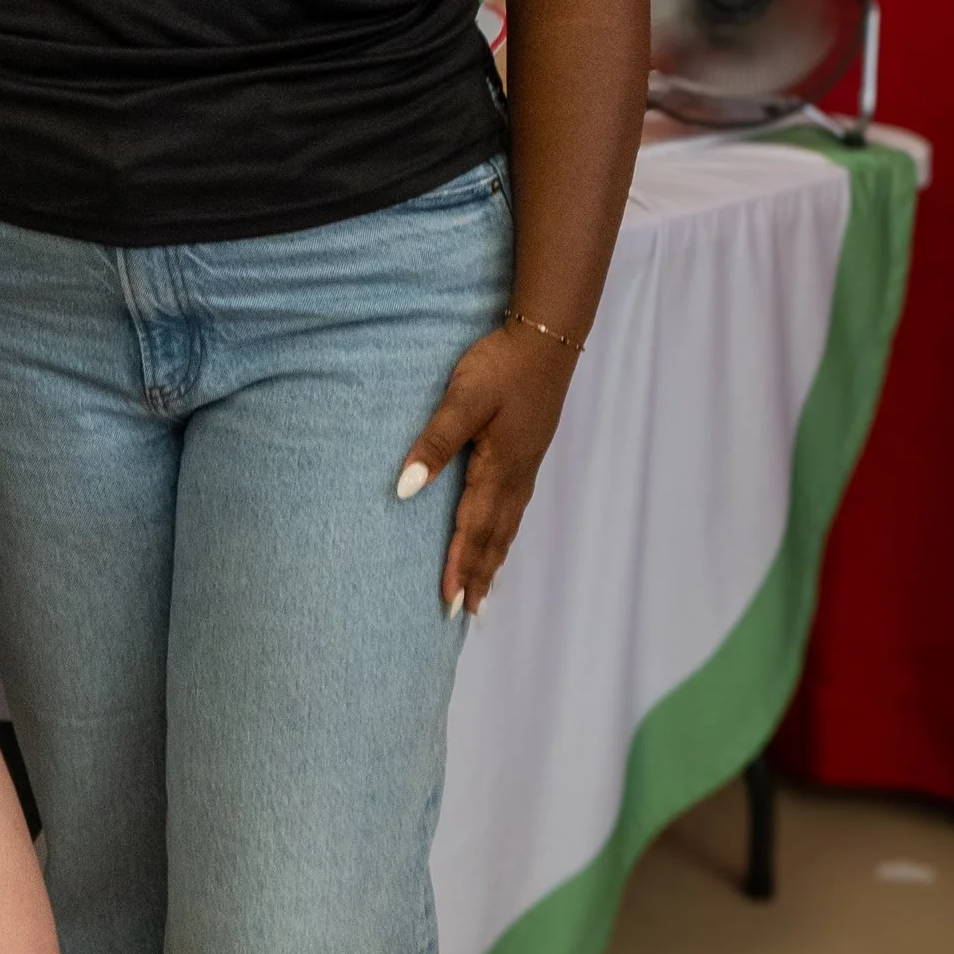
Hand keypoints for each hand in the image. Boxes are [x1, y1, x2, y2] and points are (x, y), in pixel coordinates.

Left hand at [397, 319, 577, 618]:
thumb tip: (405, 489)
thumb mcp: (462, 399)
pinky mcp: (528, 453)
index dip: (460, 566)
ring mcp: (526, 466)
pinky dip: (506, 535)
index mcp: (498, 468)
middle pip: (496, 537)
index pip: (474, 528)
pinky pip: (516, 509)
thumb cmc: (501, 366)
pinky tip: (502, 536)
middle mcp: (516, 475)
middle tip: (467, 616)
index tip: (449, 603)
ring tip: (485, 592)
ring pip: (508, 526)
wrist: (547, 338)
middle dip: (479, 576)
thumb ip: (435, 443)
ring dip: (494, 560)